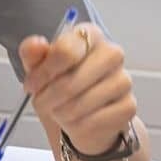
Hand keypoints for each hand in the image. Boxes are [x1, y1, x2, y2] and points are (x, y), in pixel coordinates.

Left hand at [19, 22, 136, 154]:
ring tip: (57, 111)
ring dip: (61, 112)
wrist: (80, 116)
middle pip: (73, 79)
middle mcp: (112, 53)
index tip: (32, 84)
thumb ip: (33, 53)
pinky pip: (95, 120)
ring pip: (83, 101)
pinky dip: (77, 125)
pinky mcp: (128, 106)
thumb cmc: (58, 85)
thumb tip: (36, 44)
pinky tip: (74, 121)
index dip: (44, 72)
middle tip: (41, 102)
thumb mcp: (38, 68)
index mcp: (89, 36)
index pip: (66, 50)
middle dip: (49, 96)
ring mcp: (123, 80)